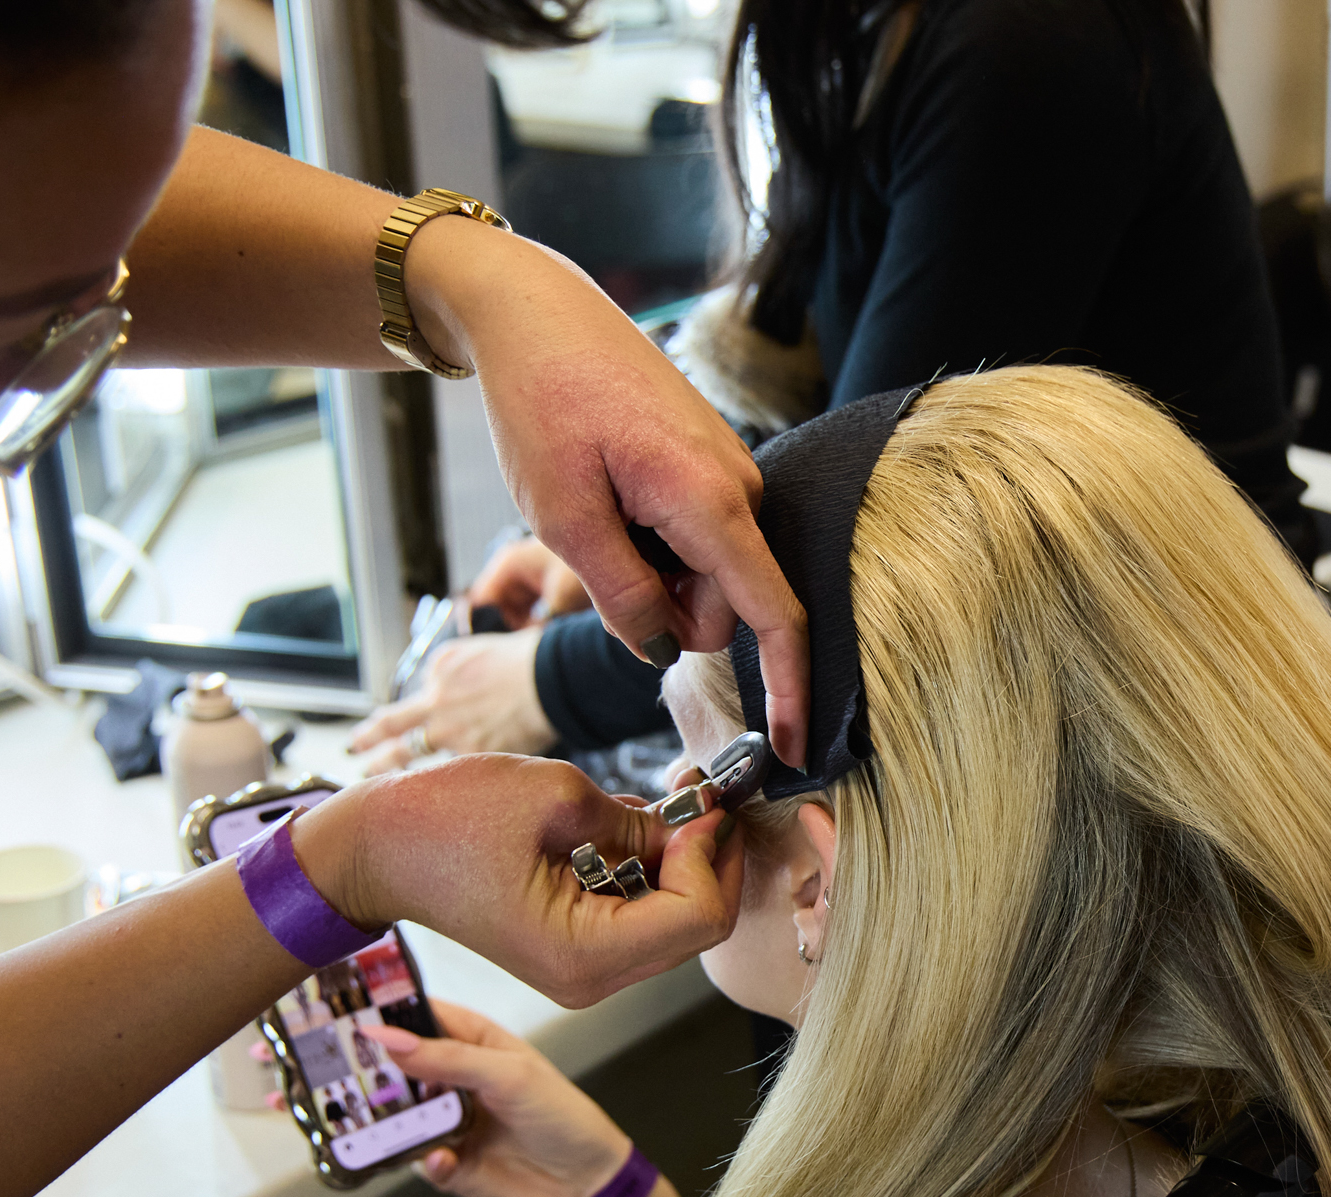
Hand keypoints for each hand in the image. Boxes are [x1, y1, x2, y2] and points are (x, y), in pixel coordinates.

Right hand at [289, 754, 743, 1006]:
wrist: (378, 847)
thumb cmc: (445, 819)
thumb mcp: (558, 798)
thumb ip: (639, 821)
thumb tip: (699, 823)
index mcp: (583, 955)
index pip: (698, 918)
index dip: (712, 852)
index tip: (701, 799)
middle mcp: (589, 978)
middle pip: (696, 927)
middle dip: (708, 856)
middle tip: (700, 792)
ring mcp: (583, 969)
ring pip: (675, 920)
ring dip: (683, 859)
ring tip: (669, 798)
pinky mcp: (575, 948)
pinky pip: (641, 914)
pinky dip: (653, 869)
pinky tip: (636, 823)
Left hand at [348, 631, 554, 772]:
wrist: (550, 679)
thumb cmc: (525, 660)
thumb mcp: (475, 650)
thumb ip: (449, 672)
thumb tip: (438, 689)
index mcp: (439, 674)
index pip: (408, 700)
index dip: (387, 720)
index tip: (373, 730)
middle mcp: (437, 705)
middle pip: (393, 729)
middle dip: (369, 744)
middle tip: (355, 754)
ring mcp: (453, 735)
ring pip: (411, 758)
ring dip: (388, 771)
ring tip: (376, 782)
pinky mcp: (474, 757)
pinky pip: (448, 777)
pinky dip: (436, 789)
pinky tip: (428, 803)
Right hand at [363, 1000, 632, 1196]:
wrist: (584, 1183)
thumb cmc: (561, 1115)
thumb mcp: (510, 1075)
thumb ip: (449, 1057)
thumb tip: (389, 1038)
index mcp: (468, 1040)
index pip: (415, 1015)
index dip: (381, 1012)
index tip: (343, 1015)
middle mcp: (448, 1077)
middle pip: (392, 1067)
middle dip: (365, 1071)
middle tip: (336, 1074)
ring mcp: (443, 1120)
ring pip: (394, 1117)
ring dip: (384, 1121)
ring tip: (383, 1121)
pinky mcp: (443, 1161)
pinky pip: (415, 1160)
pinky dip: (425, 1161)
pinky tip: (445, 1160)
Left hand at [407, 223, 810, 770]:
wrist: (535, 312)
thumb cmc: (541, 401)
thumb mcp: (563, 517)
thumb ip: (621, 596)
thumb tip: (660, 650)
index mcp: (711, 501)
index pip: (772, 617)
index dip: (787, 690)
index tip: (794, 750)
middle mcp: (739, 487)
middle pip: (718, 608)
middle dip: (659, 611)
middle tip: (589, 547)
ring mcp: (729, 473)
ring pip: (700, 577)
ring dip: (647, 572)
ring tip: (594, 507)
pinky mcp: (711, 466)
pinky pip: (692, 539)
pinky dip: (648, 541)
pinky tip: (608, 492)